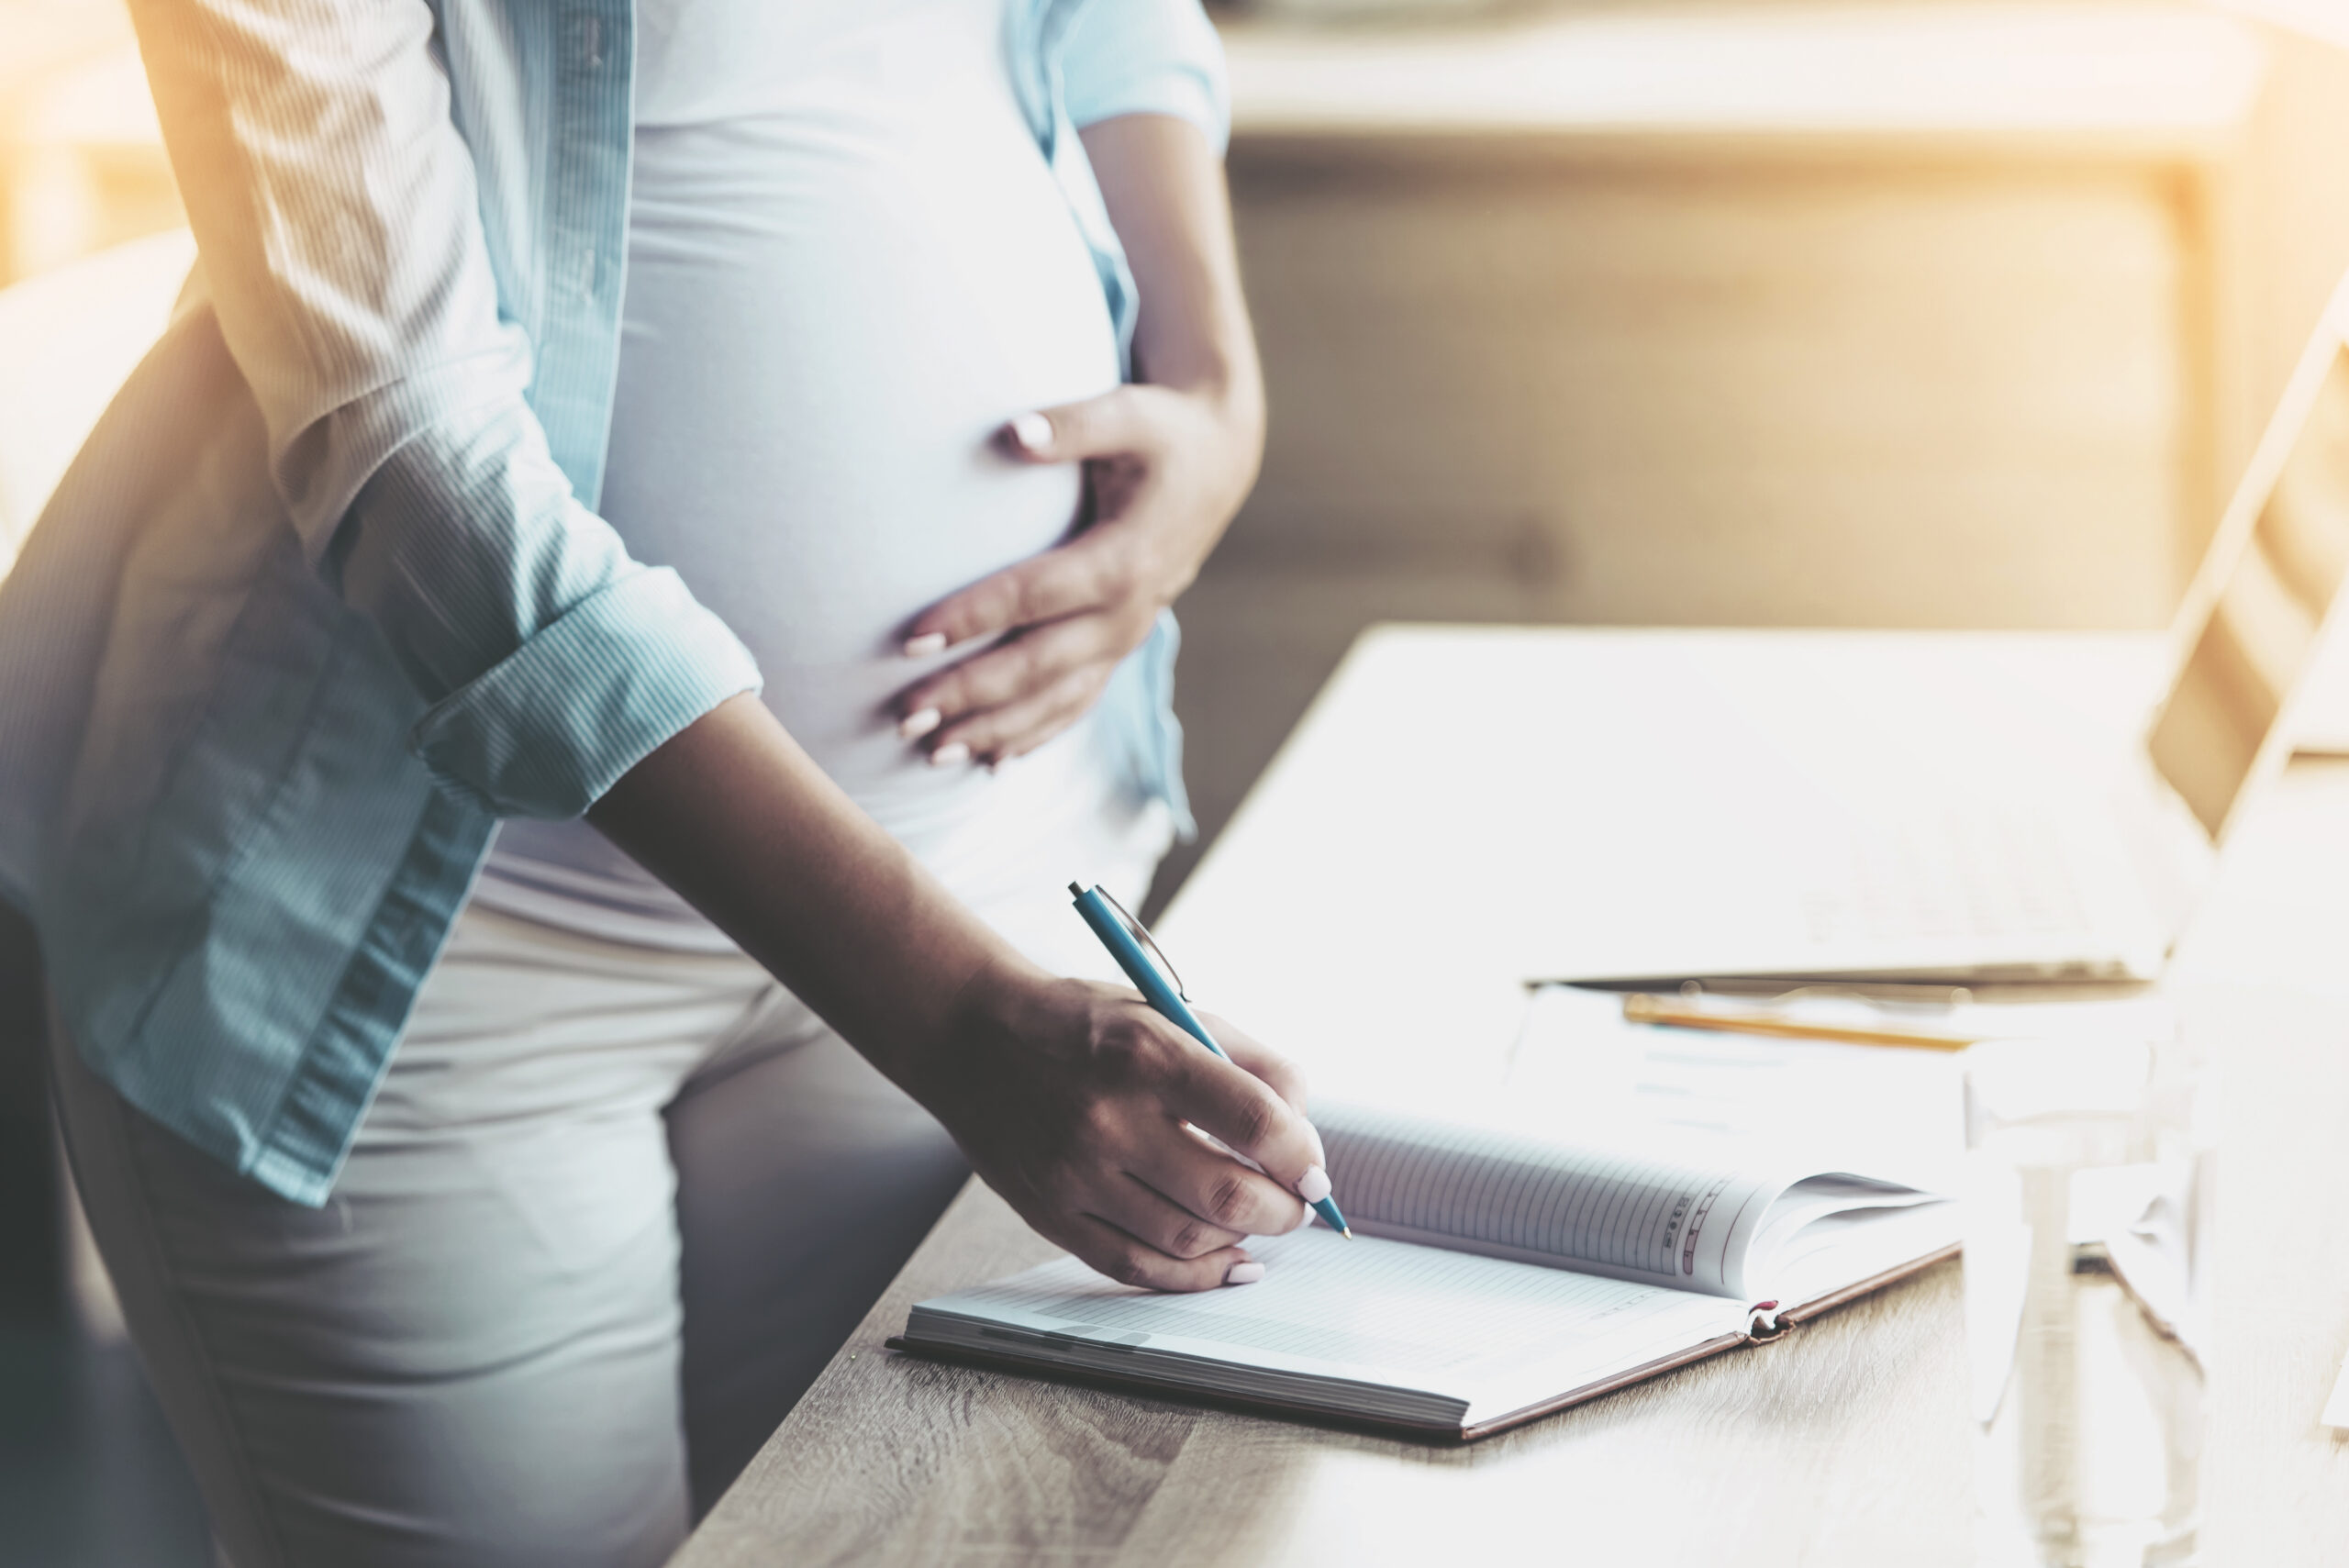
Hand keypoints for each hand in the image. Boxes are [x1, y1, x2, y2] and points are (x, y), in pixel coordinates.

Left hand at [893, 382, 1260, 766]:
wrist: (1219, 462)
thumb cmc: (1164, 432)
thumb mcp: (1129, 414)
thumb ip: (1072, 425)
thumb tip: (1012, 431)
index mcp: (1125, 558)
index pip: (1035, 595)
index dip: (973, 617)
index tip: (911, 639)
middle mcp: (1128, 611)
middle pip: (1040, 665)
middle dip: (971, 695)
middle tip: (905, 717)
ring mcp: (1126, 636)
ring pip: (1058, 699)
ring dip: (995, 731)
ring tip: (932, 756)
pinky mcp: (1120, 646)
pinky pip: (1077, 703)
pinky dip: (1035, 735)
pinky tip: (989, 762)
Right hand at [912, 955, 1321, 1290]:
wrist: (971, 1037)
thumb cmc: (1085, 1024)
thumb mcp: (1171, 1012)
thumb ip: (1250, 1064)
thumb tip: (1305, 1137)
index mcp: (1148, 1054)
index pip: (1255, 1123)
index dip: (1303, 1158)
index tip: (1314, 1171)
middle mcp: (1109, 1118)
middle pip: (1227, 1195)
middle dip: (1283, 1210)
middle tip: (1296, 1204)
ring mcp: (1075, 1173)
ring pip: (1186, 1238)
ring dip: (1240, 1239)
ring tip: (1253, 1221)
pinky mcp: (1049, 1213)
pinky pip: (1134, 1267)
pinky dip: (1192, 1276)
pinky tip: (1225, 1262)